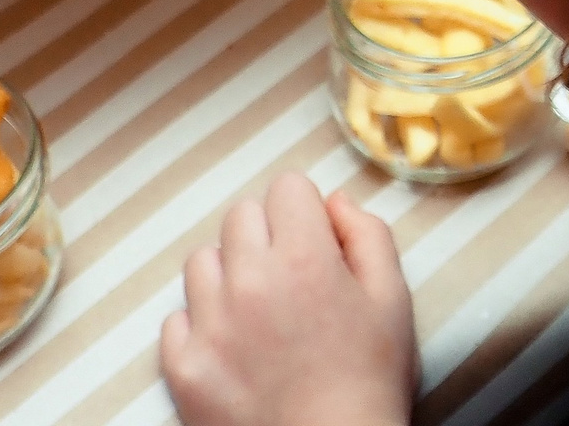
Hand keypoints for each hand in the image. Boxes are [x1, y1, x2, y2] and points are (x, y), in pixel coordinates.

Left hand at [160, 174, 414, 425]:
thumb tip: (333, 202)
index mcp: (304, 258)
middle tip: (289, 275)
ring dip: (229, 274)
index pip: (286, 187)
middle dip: (267, 234)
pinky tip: (233, 346)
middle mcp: (249, 282)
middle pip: (241, 216)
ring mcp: (209, 326)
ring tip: (257, 310)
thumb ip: (368, 235)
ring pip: (202, 262)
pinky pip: (176, 319)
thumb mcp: (392, 298)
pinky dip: (201, 326)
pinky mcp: (183, 367)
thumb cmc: (368, 381)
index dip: (305, 210)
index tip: (314, 240)